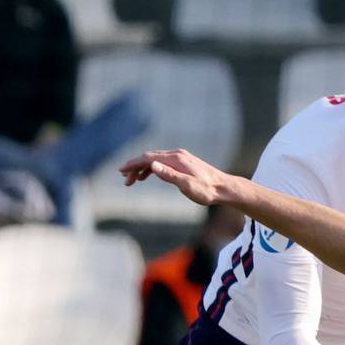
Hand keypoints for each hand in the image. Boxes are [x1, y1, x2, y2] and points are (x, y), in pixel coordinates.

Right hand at [119, 148, 237, 206]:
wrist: (223, 188)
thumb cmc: (206, 190)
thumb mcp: (187, 186)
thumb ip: (169, 175)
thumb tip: (152, 165)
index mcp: (176, 158)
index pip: (148, 158)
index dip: (133, 163)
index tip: (121, 171)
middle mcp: (177, 154)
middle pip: (149, 157)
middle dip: (134, 166)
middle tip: (125, 179)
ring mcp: (180, 157)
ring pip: (155, 159)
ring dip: (142, 168)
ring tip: (132, 180)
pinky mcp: (183, 162)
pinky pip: (163, 162)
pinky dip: (152, 168)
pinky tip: (147, 176)